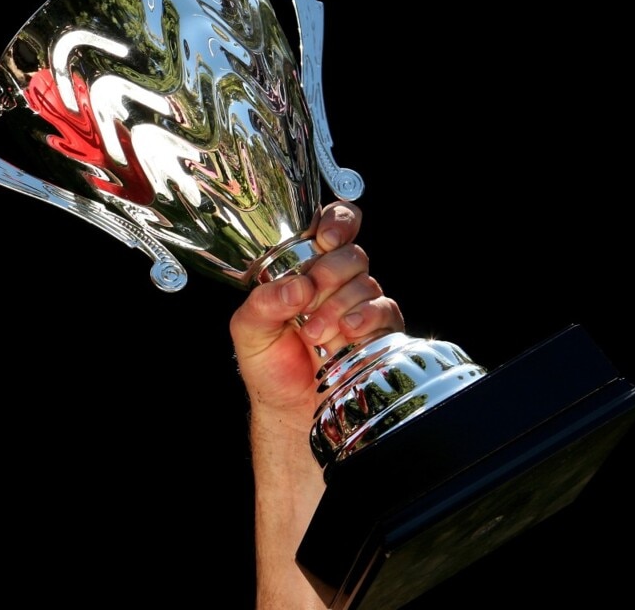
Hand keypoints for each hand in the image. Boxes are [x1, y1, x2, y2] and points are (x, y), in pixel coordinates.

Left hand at [230, 201, 404, 428]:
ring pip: (366, 282)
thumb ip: (263, 302)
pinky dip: (364, 318)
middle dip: (329, 272)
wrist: (290, 411)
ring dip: (338, 305)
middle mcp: (336, 282)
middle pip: (352, 253)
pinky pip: (384, 310)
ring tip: (313, 333)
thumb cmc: (270, 365)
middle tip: (308, 298)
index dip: (336, 222)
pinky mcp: (379, 331)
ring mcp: (359, 305)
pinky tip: (346, 332)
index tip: (326, 238)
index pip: (332, 226)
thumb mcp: (250, 330)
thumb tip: (297, 285)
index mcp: (305, 269)